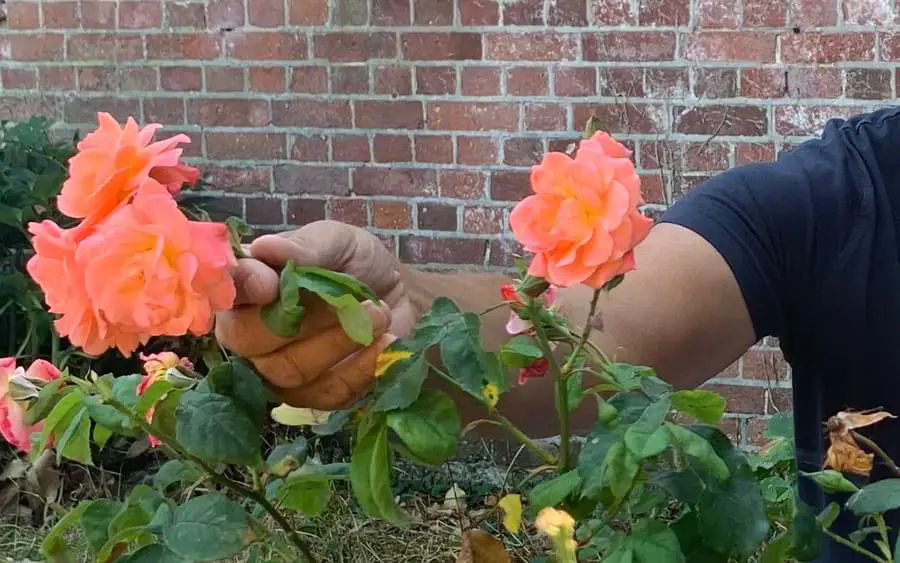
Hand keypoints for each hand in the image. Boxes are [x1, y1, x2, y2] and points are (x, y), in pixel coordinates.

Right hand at [214, 221, 418, 408]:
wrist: (395, 294)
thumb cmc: (354, 262)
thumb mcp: (335, 241)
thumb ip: (304, 247)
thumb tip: (266, 247)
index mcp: (246, 288)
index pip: (228, 291)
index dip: (245, 289)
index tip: (269, 285)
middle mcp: (249, 334)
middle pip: (250, 340)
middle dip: (306, 319)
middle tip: (352, 299)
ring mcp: (277, 371)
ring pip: (290, 371)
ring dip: (340, 342)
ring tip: (379, 314)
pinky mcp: (314, 396)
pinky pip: (327, 394)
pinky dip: (361, 368)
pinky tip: (384, 342)